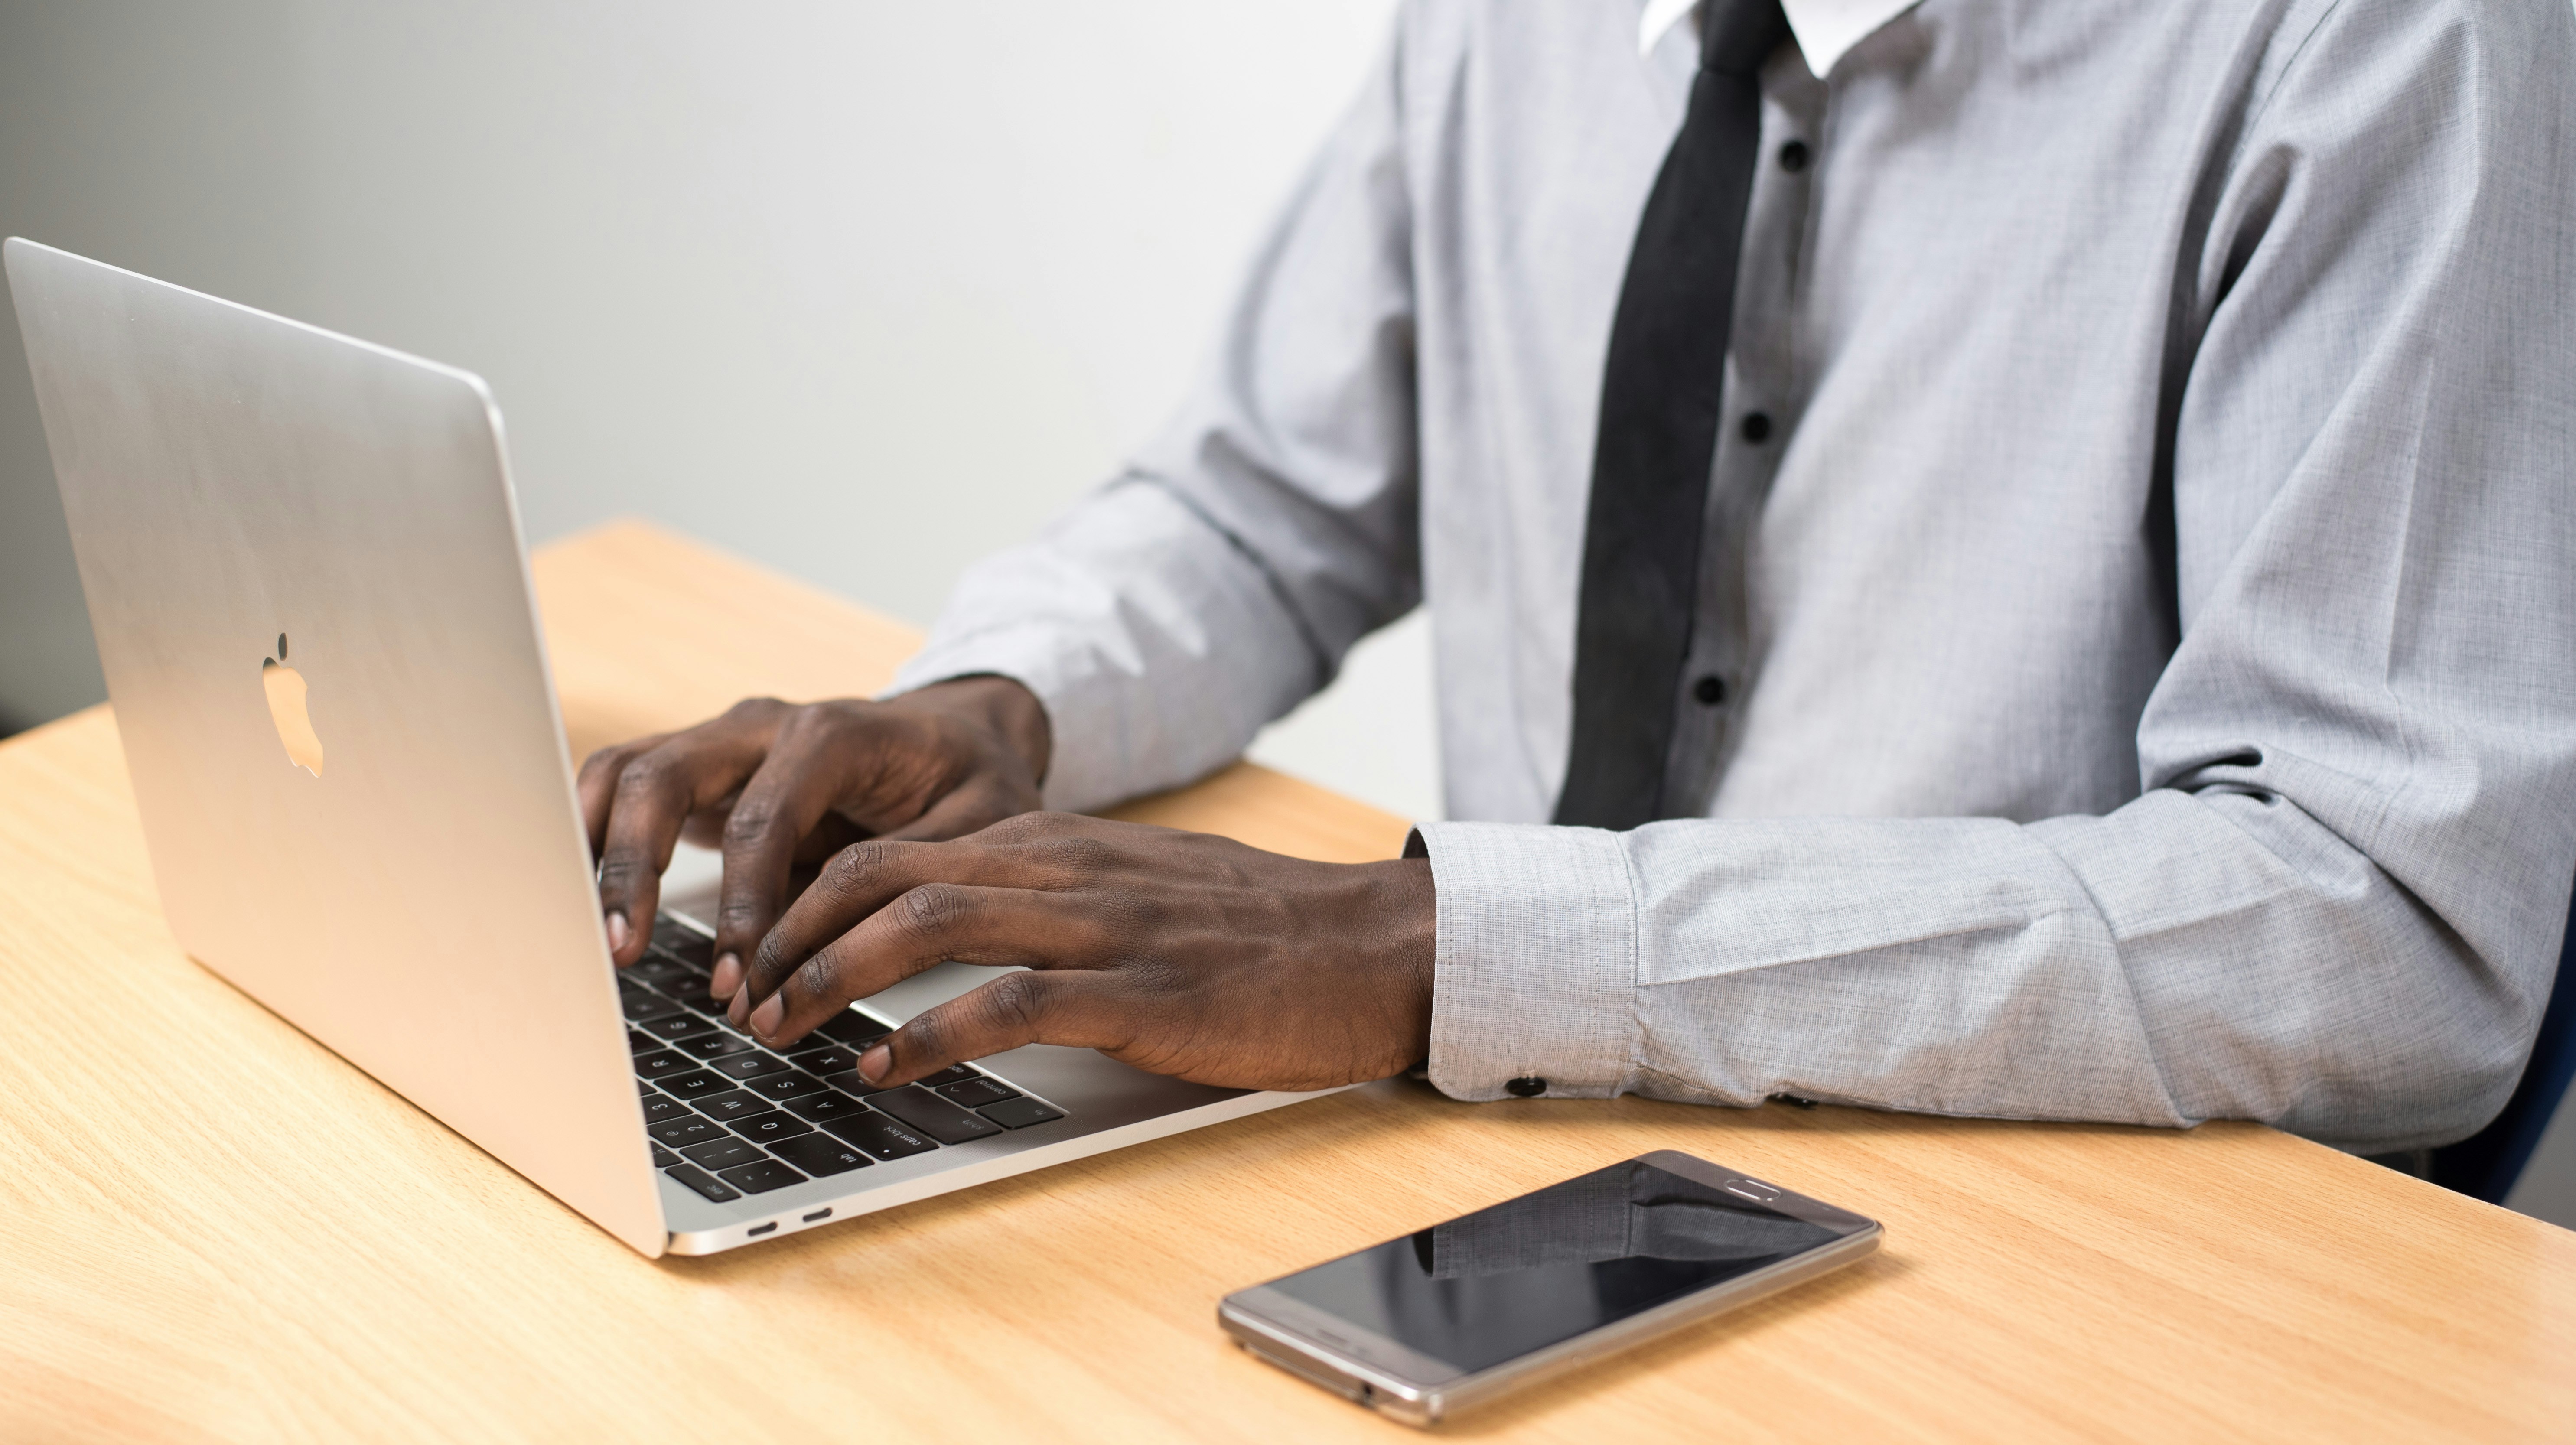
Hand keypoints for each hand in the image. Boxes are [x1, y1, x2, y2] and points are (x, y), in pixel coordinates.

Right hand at [577, 676, 1050, 994]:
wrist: (959, 733)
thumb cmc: (970, 780)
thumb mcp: (975, 826)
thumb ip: (908, 877)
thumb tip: (839, 951)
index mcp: (833, 733)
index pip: (762, 819)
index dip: (742, 904)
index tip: (735, 978)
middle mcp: (762, 725)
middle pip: (665, 776)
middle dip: (636, 867)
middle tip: (622, 952)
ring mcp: (721, 741)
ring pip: (625, 773)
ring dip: (596, 851)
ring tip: (585, 936)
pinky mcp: (699, 769)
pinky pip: (622, 789)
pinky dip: (591, 837)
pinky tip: (575, 901)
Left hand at [731, 811, 1436, 1091]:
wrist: (1371, 944)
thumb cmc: (1257, 931)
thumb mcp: (1137, 887)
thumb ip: (1051, 894)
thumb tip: (957, 923)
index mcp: (1059, 845)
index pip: (897, 848)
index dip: (807, 897)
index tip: (757, 951)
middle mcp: (1066, 870)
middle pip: (886, 873)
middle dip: (791, 932)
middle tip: (741, 995)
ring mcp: (1102, 928)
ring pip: (928, 921)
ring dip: (832, 975)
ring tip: (780, 1027)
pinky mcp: (1140, 995)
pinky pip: (1008, 1002)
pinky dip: (929, 1033)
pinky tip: (883, 1066)